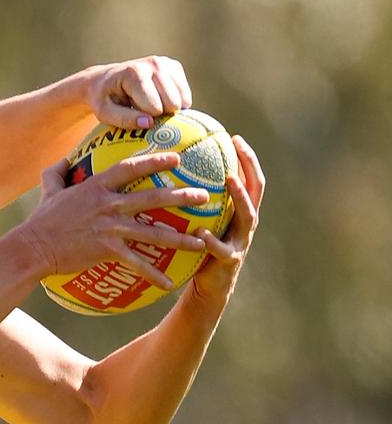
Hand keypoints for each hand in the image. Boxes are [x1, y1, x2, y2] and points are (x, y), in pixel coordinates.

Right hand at [19, 152, 209, 288]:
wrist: (33, 248)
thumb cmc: (40, 221)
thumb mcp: (48, 191)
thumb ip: (56, 173)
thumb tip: (61, 161)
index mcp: (96, 186)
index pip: (132, 168)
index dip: (155, 161)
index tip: (177, 159)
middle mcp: (108, 204)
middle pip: (153, 197)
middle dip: (182, 196)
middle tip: (205, 196)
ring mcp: (110, 227)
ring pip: (153, 232)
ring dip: (181, 237)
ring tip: (203, 241)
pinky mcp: (107, 250)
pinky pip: (137, 263)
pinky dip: (153, 274)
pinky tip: (169, 284)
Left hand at [84, 56, 190, 129]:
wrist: (104, 80)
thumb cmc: (104, 99)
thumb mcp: (105, 113)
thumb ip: (125, 119)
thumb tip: (149, 123)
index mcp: (135, 73)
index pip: (154, 107)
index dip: (145, 118)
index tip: (131, 113)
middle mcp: (154, 63)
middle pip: (172, 104)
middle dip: (159, 114)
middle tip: (140, 109)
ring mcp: (166, 63)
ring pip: (182, 101)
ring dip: (167, 109)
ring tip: (147, 103)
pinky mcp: (174, 66)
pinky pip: (185, 96)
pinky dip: (174, 103)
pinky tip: (157, 99)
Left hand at [188, 135, 264, 301]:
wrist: (206, 286)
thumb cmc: (197, 248)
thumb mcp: (197, 221)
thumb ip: (191, 200)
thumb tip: (167, 174)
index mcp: (238, 212)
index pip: (247, 178)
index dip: (245, 158)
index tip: (233, 137)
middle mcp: (245, 224)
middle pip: (255, 190)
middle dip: (249, 167)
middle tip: (237, 149)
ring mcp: (240, 242)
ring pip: (248, 215)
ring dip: (240, 196)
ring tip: (228, 180)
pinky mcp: (229, 261)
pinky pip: (221, 248)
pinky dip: (212, 240)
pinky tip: (201, 232)